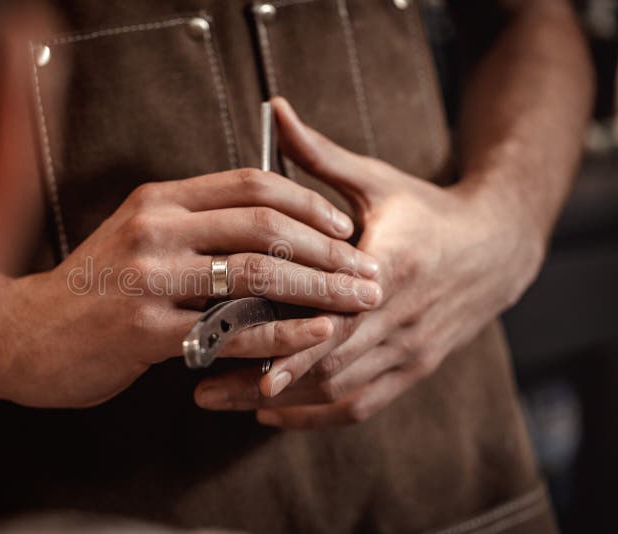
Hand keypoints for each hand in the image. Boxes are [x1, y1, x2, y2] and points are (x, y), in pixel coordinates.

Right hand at [0, 168, 381, 407]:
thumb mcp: (134, 235)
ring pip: (255, 276)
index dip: (307, 202)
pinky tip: (316, 335)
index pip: (250, 185)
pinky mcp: (144, 329)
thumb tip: (263, 223)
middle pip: (264, 228)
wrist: (25, 334)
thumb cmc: (90, 287)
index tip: (345, 225)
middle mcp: (156, 229)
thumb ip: (191, 223)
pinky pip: (229, 330)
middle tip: (368, 269)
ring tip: (358, 301)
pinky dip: (281, 334)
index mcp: (159, 200)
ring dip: (318, 289)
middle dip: (329, 249)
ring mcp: (149, 279)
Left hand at [194, 97, 544, 427]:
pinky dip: (316, 416)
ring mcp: (412, 351)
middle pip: (327, 364)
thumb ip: (320, 155)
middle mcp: (403, 318)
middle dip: (261, 382)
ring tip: (224, 402)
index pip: (334, 316)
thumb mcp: (377, 181)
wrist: (497, 247)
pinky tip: (273, 413)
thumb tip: (274, 110)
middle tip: (203, 391)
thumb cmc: (427, 210)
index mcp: (394, 267)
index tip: (233, 359)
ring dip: (280, 403)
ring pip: (338, 391)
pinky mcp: (415, 368)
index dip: (286, 345)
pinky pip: (362, 405)